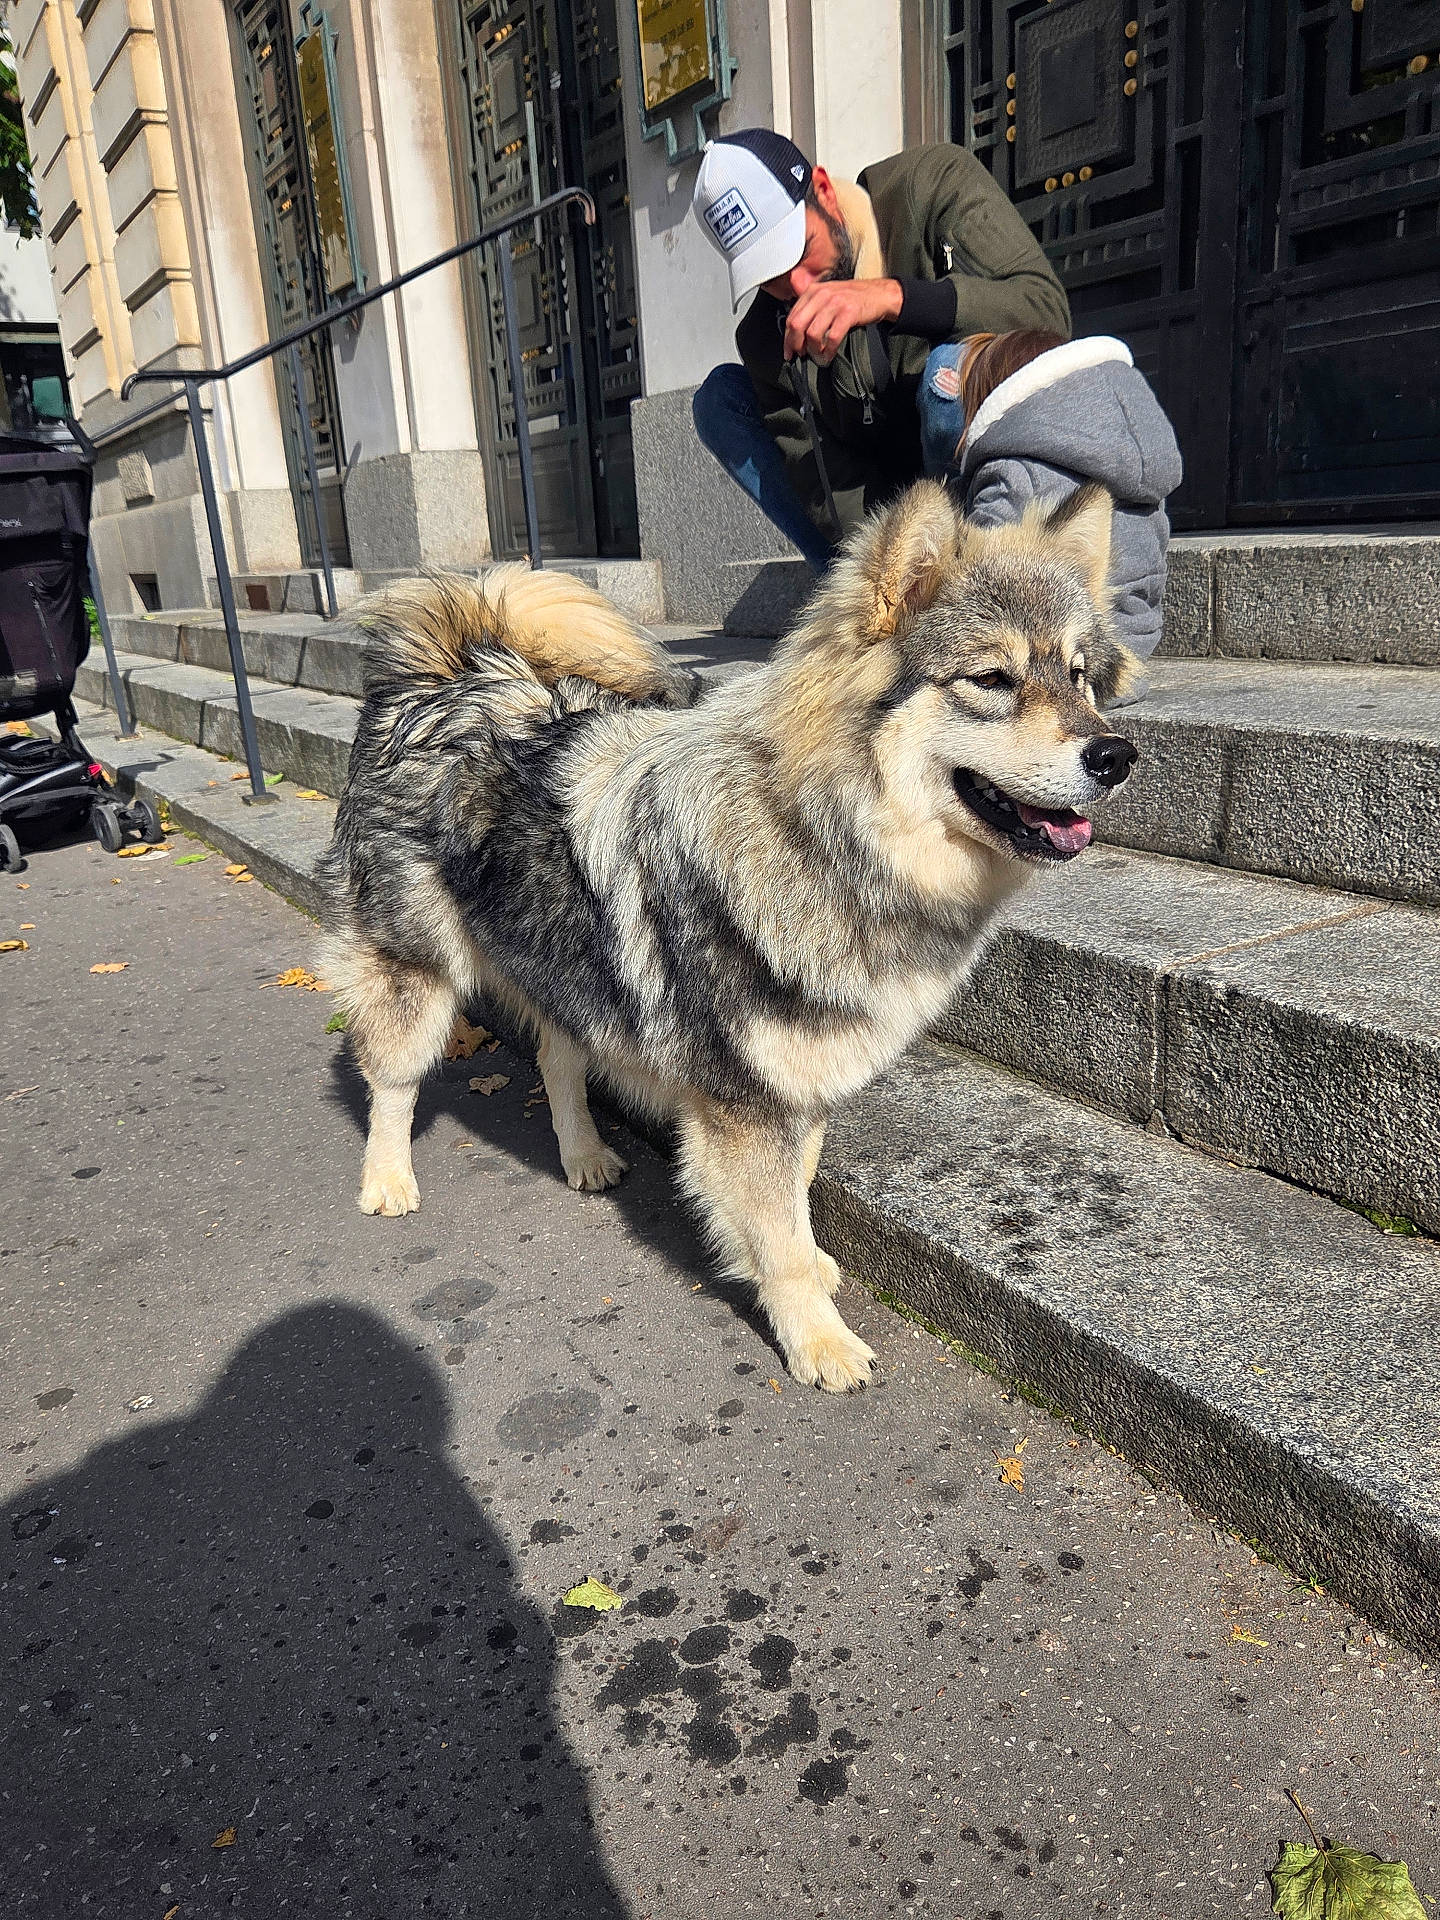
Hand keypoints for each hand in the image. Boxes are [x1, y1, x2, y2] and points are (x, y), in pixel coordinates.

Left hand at [783, 277, 902, 363]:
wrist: (879, 294)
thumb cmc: (853, 298)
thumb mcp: (828, 295)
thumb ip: (812, 307)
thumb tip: (796, 331)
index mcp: (813, 291)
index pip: (791, 316)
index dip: (787, 338)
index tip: (789, 351)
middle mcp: (821, 295)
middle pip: (797, 325)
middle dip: (795, 345)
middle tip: (800, 355)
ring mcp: (835, 303)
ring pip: (812, 333)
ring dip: (813, 350)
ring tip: (817, 356)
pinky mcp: (848, 313)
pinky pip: (831, 338)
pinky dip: (828, 351)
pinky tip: (828, 355)